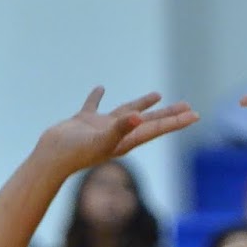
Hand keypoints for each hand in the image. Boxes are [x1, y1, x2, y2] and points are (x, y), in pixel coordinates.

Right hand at [41, 88, 197, 175]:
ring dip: (142, 104)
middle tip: (187, 106)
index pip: (157, 128)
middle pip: (149, 121)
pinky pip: (94, 105)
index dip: (176, 121)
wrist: (51, 158)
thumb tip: (139, 117)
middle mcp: (118, 135)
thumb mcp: (101, 140)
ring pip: (127, 112)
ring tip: (157, 95)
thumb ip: (120, 128)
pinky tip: (100, 89)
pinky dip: (98, 97)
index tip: (194, 115)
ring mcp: (101, 128)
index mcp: (126, 140)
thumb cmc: (76, 152)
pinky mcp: (84, 122)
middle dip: (168, 114)